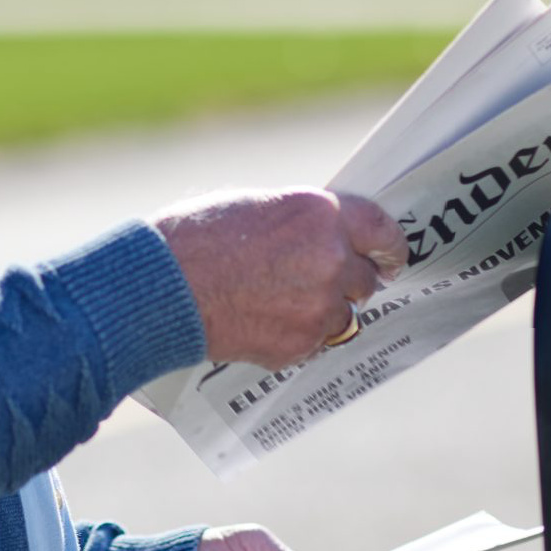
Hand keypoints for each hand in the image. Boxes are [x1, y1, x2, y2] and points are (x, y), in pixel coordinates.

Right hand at [152, 188, 403, 368]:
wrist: (161, 286)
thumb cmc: (194, 236)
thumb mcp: (252, 206)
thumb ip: (298, 223)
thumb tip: (317, 238)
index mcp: (320, 214)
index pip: (382, 231)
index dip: (390, 247)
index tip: (389, 257)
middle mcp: (330, 259)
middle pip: (365, 278)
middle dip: (348, 281)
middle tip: (323, 282)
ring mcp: (318, 307)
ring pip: (342, 316)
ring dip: (322, 312)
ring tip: (281, 304)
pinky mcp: (299, 344)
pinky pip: (314, 342)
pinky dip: (296, 336)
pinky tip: (261, 321)